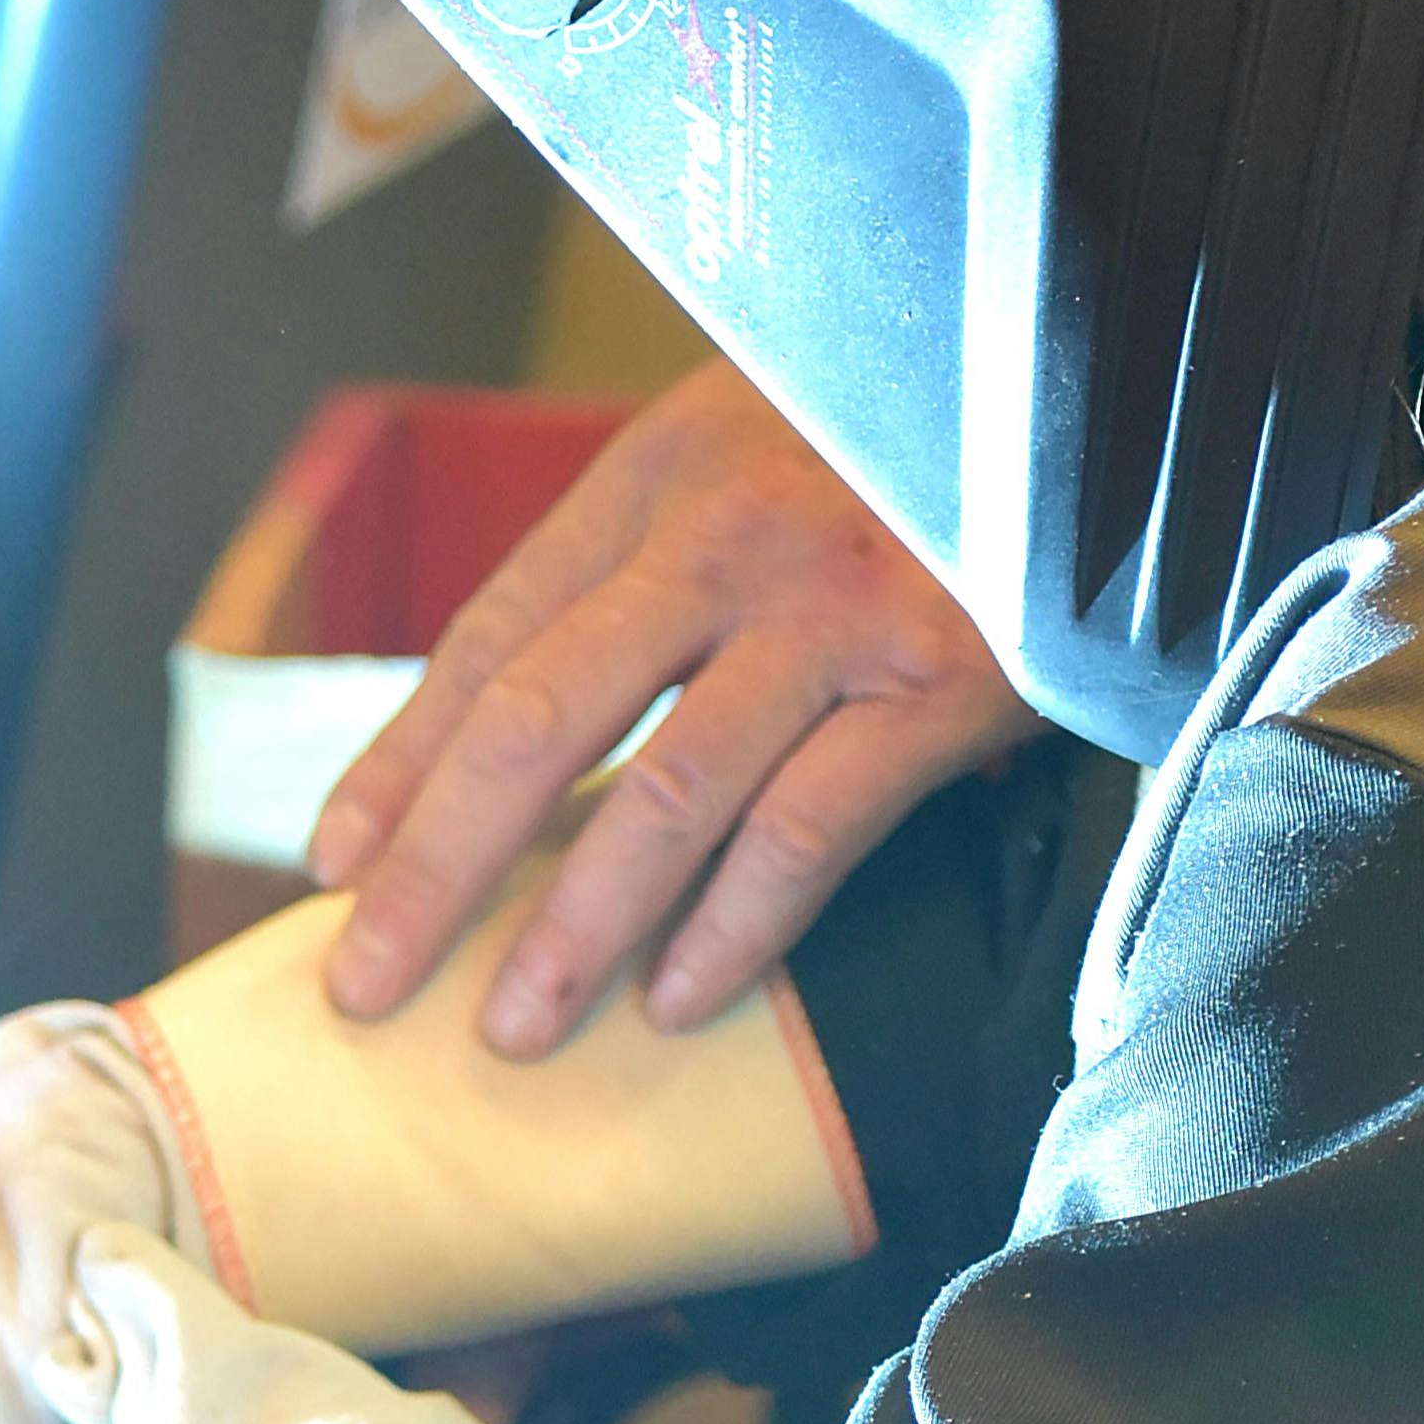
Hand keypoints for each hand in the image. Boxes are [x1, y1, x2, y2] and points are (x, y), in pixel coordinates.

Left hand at [307, 358, 1040, 1055]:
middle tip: (364, 984)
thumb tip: (524, 726)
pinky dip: (733, 927)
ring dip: (572, 926)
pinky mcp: (939, 680)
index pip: (493, 638)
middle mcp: (726, 536)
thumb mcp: (755, 458)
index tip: (332, 864)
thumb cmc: (907, 451)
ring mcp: (833, 608)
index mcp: (655, 478)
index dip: (400, 759)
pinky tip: (675, 1003)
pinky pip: (807, 826)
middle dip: (436, 866)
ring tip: (508, 1031)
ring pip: (664, 792)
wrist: (1091, 393)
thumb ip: (653, 566)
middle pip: (539, 721)